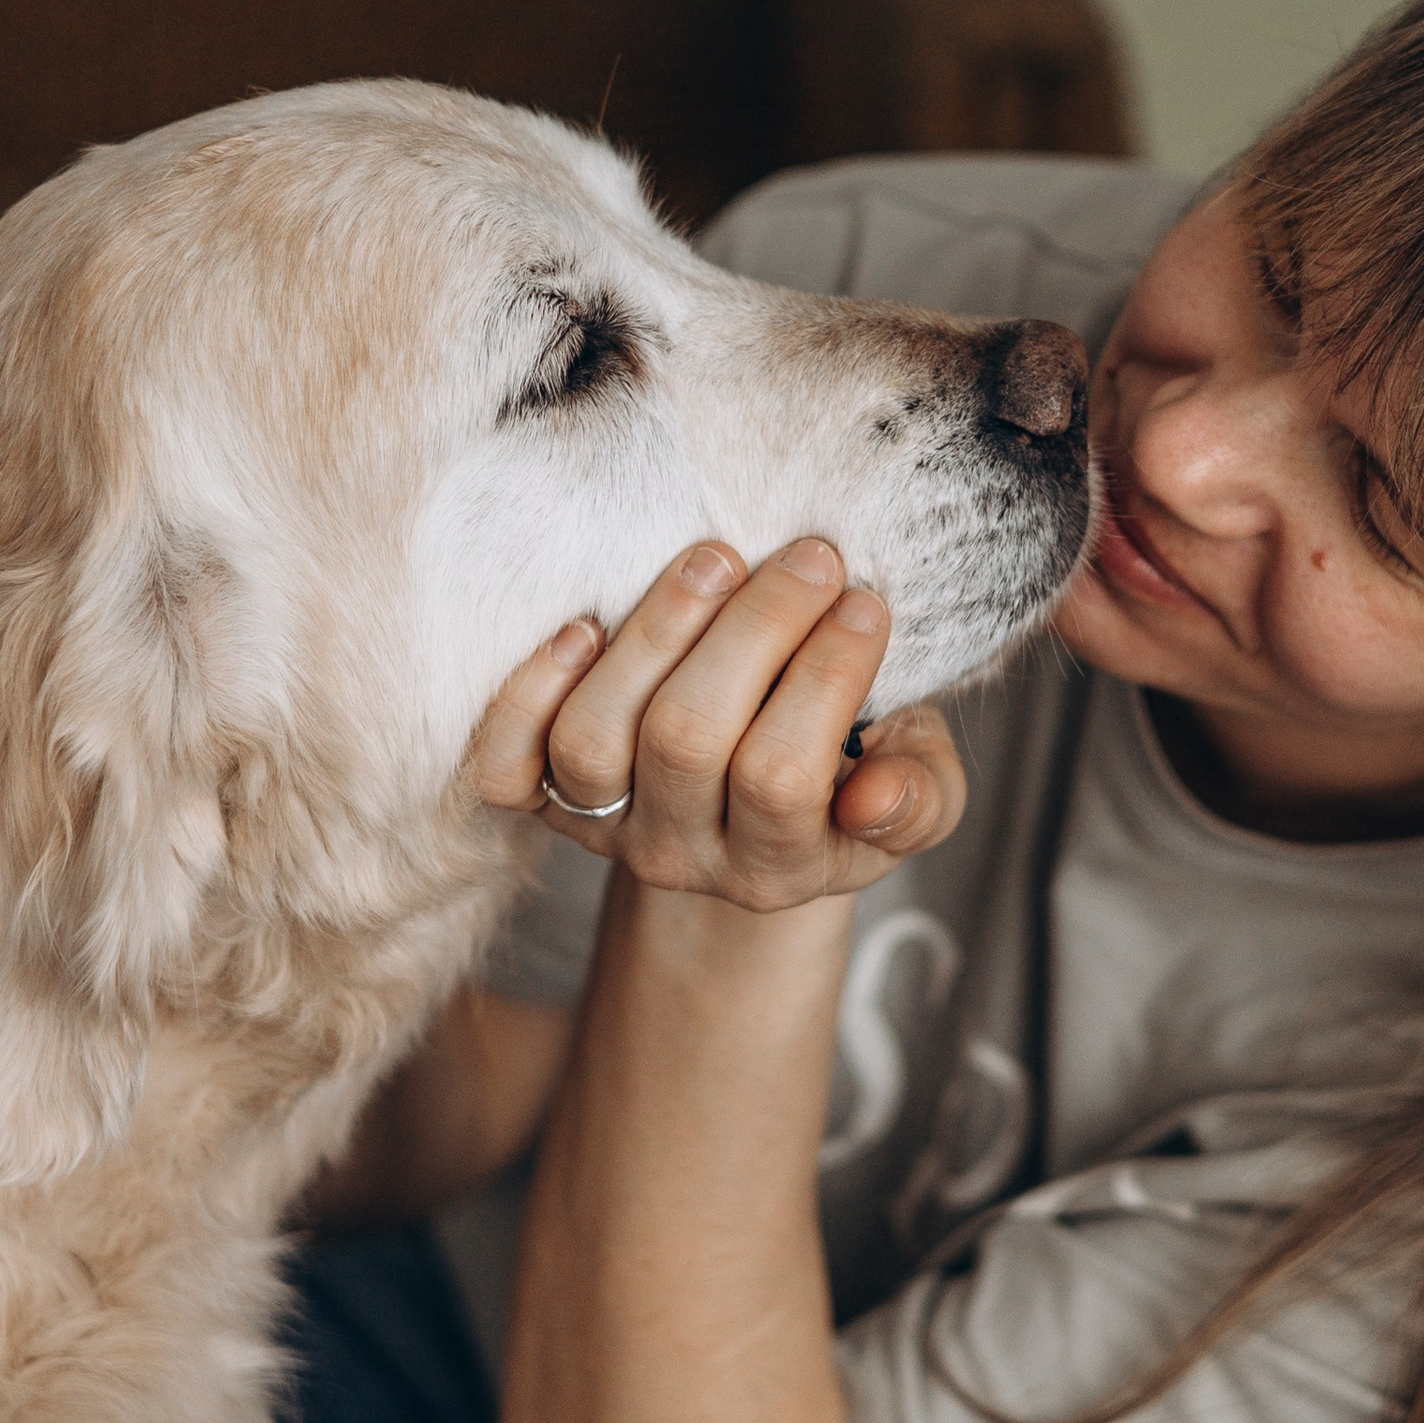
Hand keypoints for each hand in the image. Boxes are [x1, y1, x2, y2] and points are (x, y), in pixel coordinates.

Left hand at [472, 538, 965, 909]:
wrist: (750, 818)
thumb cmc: (844, 781)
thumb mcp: (912, 799)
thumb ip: (918, 800)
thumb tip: (877, 795)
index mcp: (777, 866)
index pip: (784, 777)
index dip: (824, 678)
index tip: (865, 599)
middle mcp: (679, 854)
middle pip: (686, 742)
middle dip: (753, 629)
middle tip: (809, 556)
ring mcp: (602, 825)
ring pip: (595, 738)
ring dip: (653, 634)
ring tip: (715, 559)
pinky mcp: (540, 795)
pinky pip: (505, 762)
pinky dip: (528, 693)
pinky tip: (582, 627)